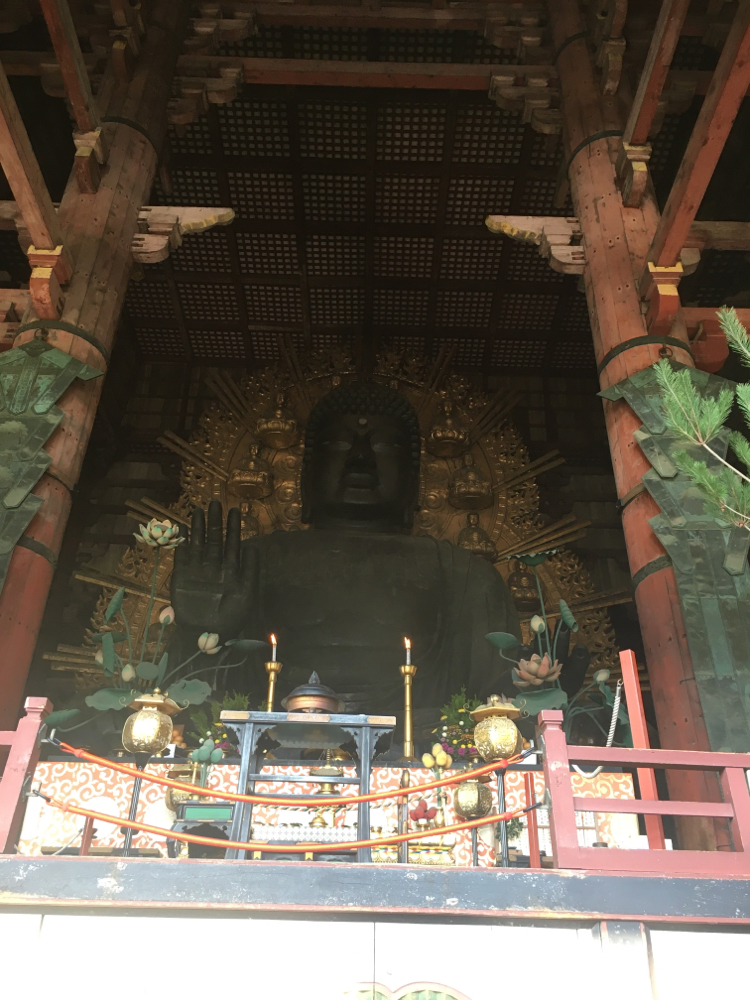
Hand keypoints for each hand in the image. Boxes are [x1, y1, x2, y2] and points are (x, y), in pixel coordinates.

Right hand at [171, 501, 253, 640]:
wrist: (207, 636)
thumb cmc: (231, 619)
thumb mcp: (247, 595)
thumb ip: (250, 571)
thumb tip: (252, 547)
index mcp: (231, 571)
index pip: (233, 544)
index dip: (234, 528)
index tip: (235, 510)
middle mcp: (214, 568)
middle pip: (215, 540)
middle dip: (215, 522)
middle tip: (216, 502)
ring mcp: (198, 571)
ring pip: (198, 544)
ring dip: (198, 528)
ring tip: (198, 509)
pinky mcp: (182, 578)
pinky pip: (181, 558)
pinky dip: (182, 545)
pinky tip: (183, 531)